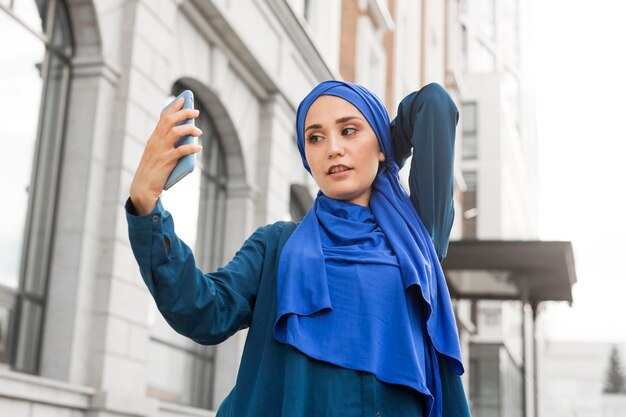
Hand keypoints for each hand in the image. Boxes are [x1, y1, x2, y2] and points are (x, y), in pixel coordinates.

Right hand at [130, 97, 202, 215]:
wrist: (142, 188)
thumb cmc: (153, 171)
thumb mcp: (159, 154)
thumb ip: (170, 144)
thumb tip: (189, 138)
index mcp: (154, 138)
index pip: (163, 117)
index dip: (174, 106)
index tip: (183, 99)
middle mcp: (156, 141)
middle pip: (170, 120)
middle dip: (184, 113)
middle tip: (196, 112)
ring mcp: (160, 151)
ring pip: (176, 132)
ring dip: (189, 129)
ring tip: (199, 131)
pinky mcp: (166, 162)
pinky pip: (181, 151)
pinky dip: (191, 148)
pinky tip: (198, 148)